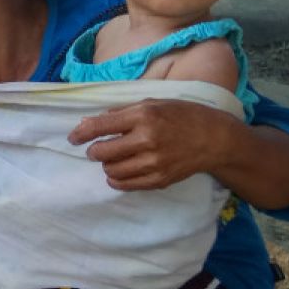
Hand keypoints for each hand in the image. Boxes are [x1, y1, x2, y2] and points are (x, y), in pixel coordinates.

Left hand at [67, 99, 231, 190]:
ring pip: (111, 171)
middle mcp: (147, 140)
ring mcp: (154, 162)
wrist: (215, 138)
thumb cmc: (181, 116)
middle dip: (94, 151)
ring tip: (115, 158)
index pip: (99, 127)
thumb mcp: (151, 104)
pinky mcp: (160, 179)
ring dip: (107, 165)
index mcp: (143, 116)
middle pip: (101, 153)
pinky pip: (126, 185)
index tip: (73, 138)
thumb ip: (120, 113)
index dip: (80, 134)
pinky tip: (121, 171)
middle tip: (99, 149)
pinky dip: (117, 179)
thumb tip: (89, 122)